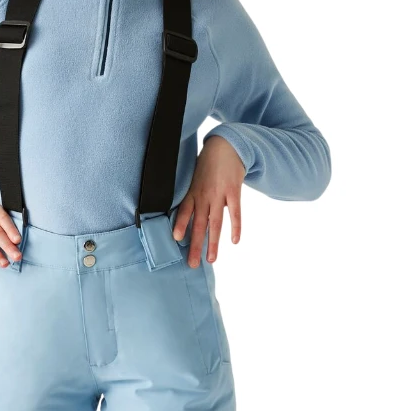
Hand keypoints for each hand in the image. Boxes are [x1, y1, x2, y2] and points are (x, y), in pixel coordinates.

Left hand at [172, 135, 245, 266]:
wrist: (226, 146)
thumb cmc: (207, 165)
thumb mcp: (193, 178)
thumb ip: (190, 196)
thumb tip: (182, 216)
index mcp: (192, 192)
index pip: (184, 211)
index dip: (180, 224)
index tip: (176, 239)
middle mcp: (204, 195)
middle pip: (199, 224)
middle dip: (195, 245)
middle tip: (192, 264)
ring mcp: (219, 194)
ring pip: (215, 223)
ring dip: (212, 243)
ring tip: (211, 260)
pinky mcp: (234, 192)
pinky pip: (235, 212)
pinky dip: (235, 226)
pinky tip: (234, 241)